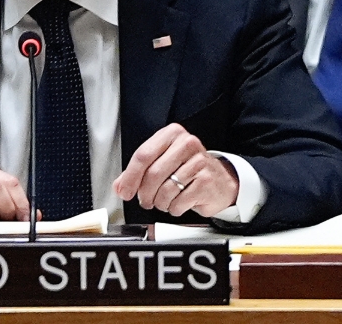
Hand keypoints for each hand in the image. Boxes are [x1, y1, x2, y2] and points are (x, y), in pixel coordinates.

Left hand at [113, 123, 238, 217]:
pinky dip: (174, 208)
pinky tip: (179, 203)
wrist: (221, 181)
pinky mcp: (206, 181)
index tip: (125, 191)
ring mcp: (199, 162)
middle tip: (145, 200)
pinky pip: (179, 202)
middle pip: (153, 174)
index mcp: (172, 134)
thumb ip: (139, 172)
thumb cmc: (188, 170)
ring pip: (165, 190)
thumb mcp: (163, 163)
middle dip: (144, 193)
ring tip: (164, 201)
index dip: (130, 177)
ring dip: (160, 202)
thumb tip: (120, 186)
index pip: (143, 155)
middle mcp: (187, 143)